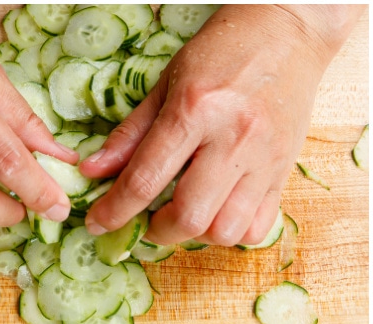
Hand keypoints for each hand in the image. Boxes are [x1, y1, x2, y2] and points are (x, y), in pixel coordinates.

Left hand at [79, 5, 362, 245]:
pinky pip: (259, 227)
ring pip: (227, 230)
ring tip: (181, 214)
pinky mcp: (286, 171)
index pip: (145, 179)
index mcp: (194, 111)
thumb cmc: (219, 53)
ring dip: (195, 235)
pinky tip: (214, 212)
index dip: (114, 210)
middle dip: (156, 231)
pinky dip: (231, 232)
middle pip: (189, 216)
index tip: (96, 223)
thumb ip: (129, 133)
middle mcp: (233, 139)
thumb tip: (91, 171)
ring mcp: (265, 159)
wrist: (286, 33)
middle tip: (144, 222)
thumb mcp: (164, 84)